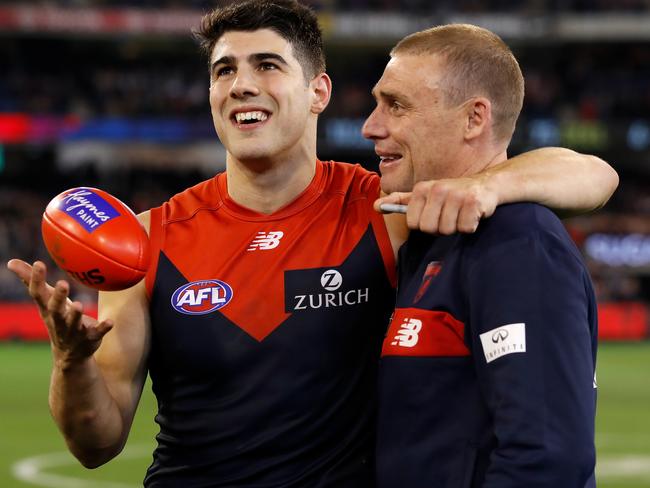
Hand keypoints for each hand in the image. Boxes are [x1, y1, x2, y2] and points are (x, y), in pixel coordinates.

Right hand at [6, 259, 112, 364]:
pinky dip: (103, 328)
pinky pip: (97, 333)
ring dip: (75, 315)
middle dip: (58, 297)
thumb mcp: (45, 301)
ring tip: (78, 304)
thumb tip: (11, 262)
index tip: (39, 263)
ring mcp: (74, 331)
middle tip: (62, 283)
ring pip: (73, 323)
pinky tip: (110, 321)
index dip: (36, 280)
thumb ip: (31, 281)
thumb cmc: (57, 318)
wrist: (70, 355)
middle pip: (55, 309)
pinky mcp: (90, 338)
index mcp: (47, 310)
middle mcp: (58, 321)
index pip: (38, 294)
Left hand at [375, 176, 498, 234]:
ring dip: (456, 227)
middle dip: (440, 228)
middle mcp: (437, 189)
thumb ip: (401, 201)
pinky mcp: (473, 201)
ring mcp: (456, 194)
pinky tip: (472, 215)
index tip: (434, 215)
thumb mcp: (425, 195)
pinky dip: (470, 226)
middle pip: (429, 228)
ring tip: (461, 214)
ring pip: (447, 230)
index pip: (413, 224)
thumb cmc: (452, 195)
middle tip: (449, 216)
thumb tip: (375, 206)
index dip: (425, 225)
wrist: (486, 185)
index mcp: (422, 189)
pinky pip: (465, 228)